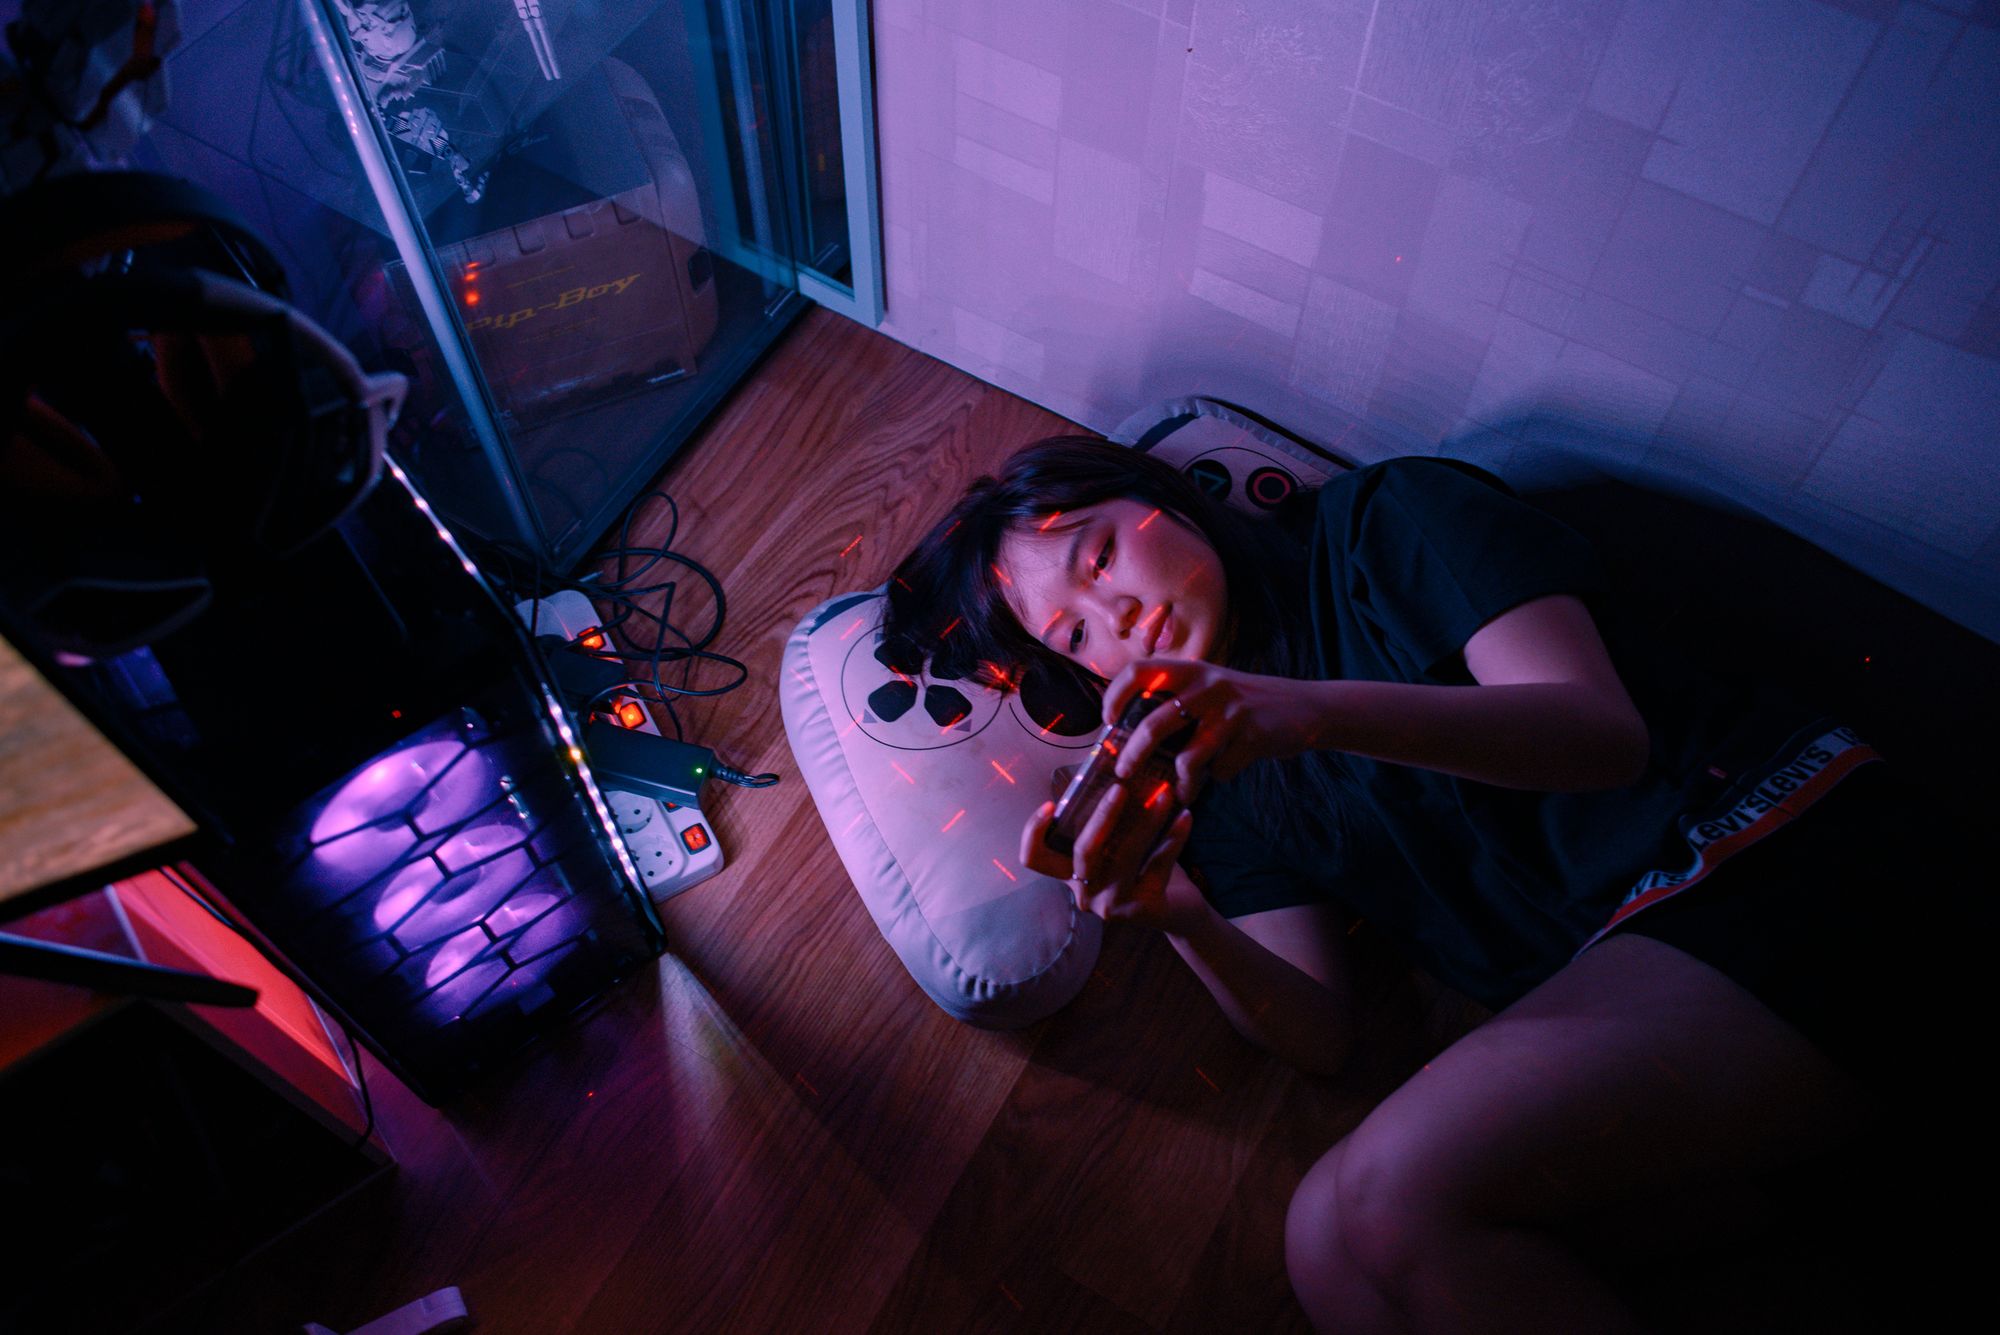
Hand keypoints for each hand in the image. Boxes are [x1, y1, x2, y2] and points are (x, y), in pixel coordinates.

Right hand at [1019, 784, 1200, 932]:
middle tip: (1122, 787)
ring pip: (1124, 855)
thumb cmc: (1143, 869)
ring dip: (1147, 820)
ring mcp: (1111, 905)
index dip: (1034, 832)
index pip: (1034, 859)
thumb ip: (1106, 822)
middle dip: (1102, 815)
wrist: (1177, 912)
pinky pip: (1157, 865)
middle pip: (1083, 851)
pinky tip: (1186, 817)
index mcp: (1071, 874)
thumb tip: (1110, 772)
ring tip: (1165, 793)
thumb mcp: (1118, 846)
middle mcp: (1085, 893)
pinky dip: (1173, 839)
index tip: (1050, 804)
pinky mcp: (1141, 909)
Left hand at [1101, 658, 1327, 804]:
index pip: (1139, 670)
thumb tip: (1131, 737)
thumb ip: (1177, 701)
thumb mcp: (1210, 688)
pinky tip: (1225, 771)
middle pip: (1154, 723)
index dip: (1115, 694)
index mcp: (1192, 670)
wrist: (1305, 708)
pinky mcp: (1251, 738)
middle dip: (1134, 754)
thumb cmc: (1244, 704)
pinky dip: (1218, 777)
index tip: (1108, 720)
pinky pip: (1220, 770)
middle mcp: (1208, 686)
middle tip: (1124, 773)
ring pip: (1187, 757)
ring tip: (1180, 793)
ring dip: (1180, 782)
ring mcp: (1230, 712)